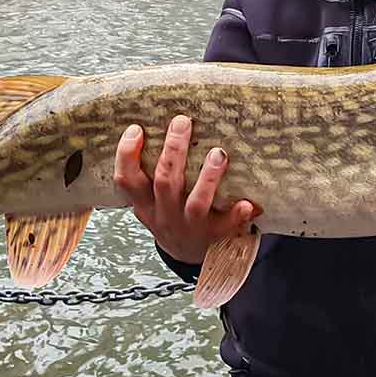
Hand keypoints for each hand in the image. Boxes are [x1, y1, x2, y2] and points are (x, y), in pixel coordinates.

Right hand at [113, 115, 253, 264]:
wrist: (184, 254)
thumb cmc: (170, 215)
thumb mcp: (149, 199)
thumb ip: (150, 171)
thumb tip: (159, 123)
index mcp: (145, 203)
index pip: (127, 180)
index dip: (127, 155)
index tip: (137, 129)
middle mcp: (164, 214)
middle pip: (165, 182)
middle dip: (173, 151)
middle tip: (182, 122)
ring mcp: (189, 226)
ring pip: (196, 203)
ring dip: (207, 177)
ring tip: (218, 153)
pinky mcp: (213, 236)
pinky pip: (226, 226)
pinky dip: (236, 215)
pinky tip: (248, 203)